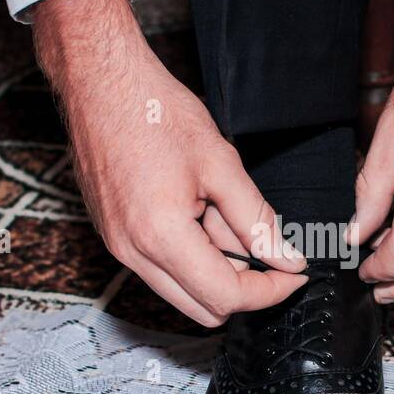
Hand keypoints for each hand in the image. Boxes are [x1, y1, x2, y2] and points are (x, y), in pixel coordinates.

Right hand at [33, 0, 305, 326]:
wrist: (98, 83)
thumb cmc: (155, 112)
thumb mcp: (221, 163)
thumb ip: (257, 219)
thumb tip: (288, 260)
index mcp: (161, 236)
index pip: (227, 297)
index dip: (270, 290)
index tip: (294, 274)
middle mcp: (133, 254)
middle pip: (204, 310)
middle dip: (244, 288)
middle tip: (271, 251)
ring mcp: (118, 248)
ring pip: (183, 293)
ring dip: (217, 271)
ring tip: (226, 217)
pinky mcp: (113, 238)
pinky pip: (162, 270)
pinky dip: (191, 257)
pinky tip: (201, 214)